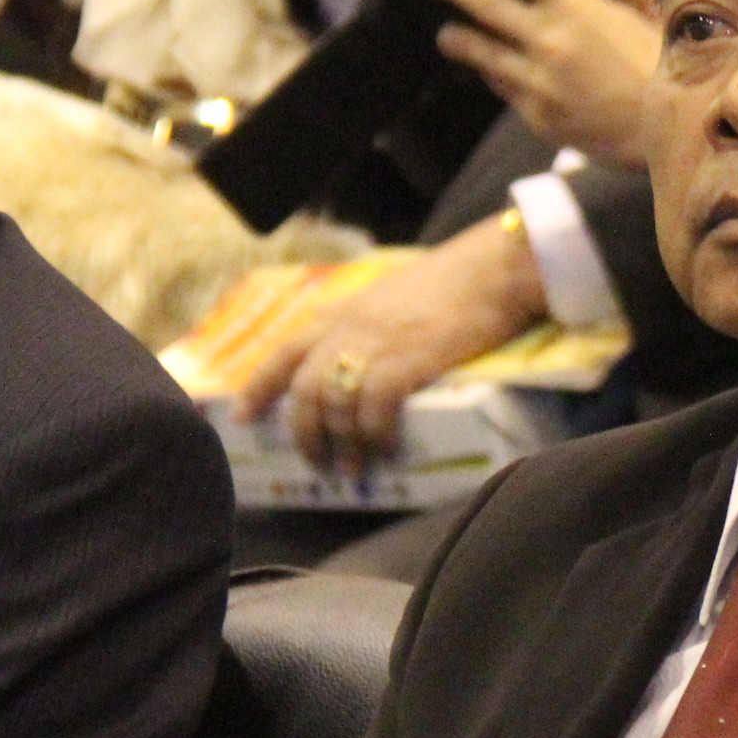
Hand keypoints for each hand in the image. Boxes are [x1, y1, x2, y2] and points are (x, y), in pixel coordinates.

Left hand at [231, 218, 550, 472]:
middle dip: (304, 434)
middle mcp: (349, 329)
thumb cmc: (453, 282)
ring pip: (336, 404)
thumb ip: (366, 324)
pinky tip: (386, 449)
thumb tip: (356, 358)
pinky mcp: (409, 358)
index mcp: (342, 314)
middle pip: (304, 390)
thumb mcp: (390, 297)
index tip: (242, 417)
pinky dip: (376, 434)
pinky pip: (376, 407)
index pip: (283, 352)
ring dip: (342, 444)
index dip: (258, 388)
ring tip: (353, 470)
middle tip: (316, 464)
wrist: (495, 267)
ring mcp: (377, 343)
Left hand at [424, 0, 661, 166]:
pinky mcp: (537, 117)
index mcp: (578, 8)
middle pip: (483, 2)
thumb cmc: (664, 65)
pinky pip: (503, 88)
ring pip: (479, 53)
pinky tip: (493, 68)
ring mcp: (539, 83)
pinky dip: (496, 74)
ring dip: (458, 38)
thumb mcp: (651, 9)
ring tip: (447, 33)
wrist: (670, 137)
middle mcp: (550, 42)